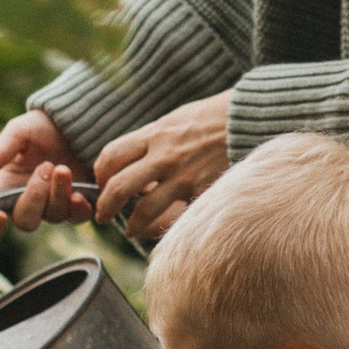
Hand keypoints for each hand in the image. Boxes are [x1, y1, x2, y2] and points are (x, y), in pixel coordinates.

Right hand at [0, 109, 88, 238]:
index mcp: (6, 189)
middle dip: (34, 198)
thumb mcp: (17, 133)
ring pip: (53, 217)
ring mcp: (55, 205)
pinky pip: (77, 217)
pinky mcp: (79, 203)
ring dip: (58, 194)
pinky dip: (78, 209)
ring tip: (63, 168)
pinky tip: (79, 194)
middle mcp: (29, 202)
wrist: (77, 121)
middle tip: (46, 167)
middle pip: (25, 222)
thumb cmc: (40, 127)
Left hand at [93, 96, 230, 243]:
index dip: (100, 173)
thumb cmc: (211, 118)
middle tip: (103, 215)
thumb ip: (152, 141)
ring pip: (144, 211)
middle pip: (118, 187)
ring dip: (132, 225)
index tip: (101, 182)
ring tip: (130, 230)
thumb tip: (131, 162)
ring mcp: (183, 177)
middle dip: (105, 206)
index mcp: (154, 135)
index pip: (111, 156)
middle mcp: (164, 157)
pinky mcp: (202, 192)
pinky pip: (177, 215)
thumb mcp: (174, 120)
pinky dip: (168, 225)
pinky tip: (165, 227)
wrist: (249, 120)